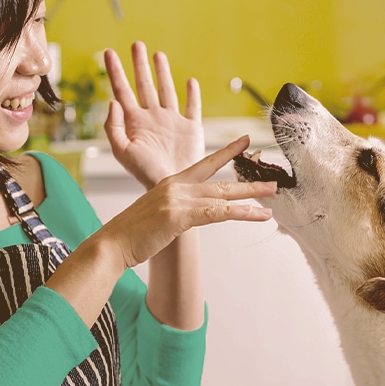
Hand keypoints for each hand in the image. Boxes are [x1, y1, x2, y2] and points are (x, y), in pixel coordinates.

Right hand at [96, 135, 275, 267]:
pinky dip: (241, 213)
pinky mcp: (179, 216)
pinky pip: (218, 213)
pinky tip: (259, 215)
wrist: (113, 243)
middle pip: (220, 180)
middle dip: (248, 181)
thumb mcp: (155, 214)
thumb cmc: (131, 234)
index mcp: (170, 183)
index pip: (204, 164)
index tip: (244, 142)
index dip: (227, 153)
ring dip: (251, 196)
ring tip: (272, 196)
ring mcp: (178, 200)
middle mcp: (176, 186)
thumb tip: (187, 216)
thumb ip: (174, 210)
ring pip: (223, 195)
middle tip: (272, 180)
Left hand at [104, 41, 204, 189]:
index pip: (122, 90)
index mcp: (135, 122)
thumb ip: (113, 127)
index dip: (115, 71)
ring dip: (162, 72)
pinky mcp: (191, 128)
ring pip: (167, 90)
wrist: (173, 186)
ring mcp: (172, 122)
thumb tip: (112, 102)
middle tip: (136, 44)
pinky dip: (192, 94)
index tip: (109, 52)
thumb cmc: (146, 175)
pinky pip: (192, 107)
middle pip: (144, 84)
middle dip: (139, 65)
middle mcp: (153, 118)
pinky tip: (190, 82)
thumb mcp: (122, 152)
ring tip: (157, 55)